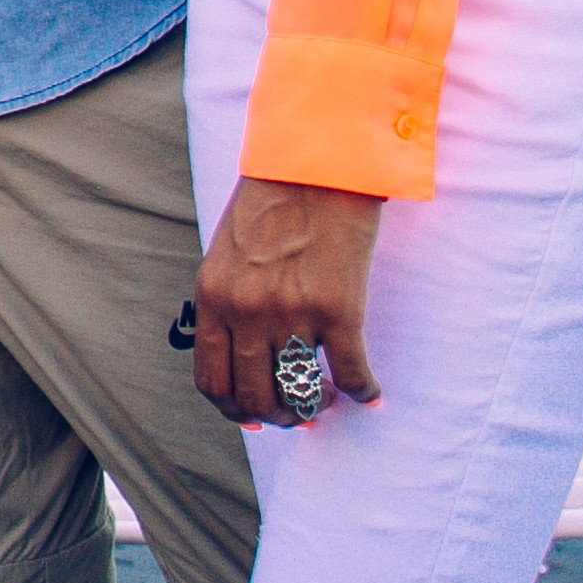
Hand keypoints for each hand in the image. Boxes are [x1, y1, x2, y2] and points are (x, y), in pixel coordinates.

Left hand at [194, 177, 383, 427]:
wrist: (316, 164)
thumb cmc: (273, 203)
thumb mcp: (228, 253)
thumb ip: (229, 301)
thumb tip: (244, 353)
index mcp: (213, 298)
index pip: (212, 381)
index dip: (236, 411)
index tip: (257, 417)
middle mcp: (246, 312)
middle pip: (254, 398)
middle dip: (278, 416)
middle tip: (297, 413)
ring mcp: (291, 313)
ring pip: (300, 393)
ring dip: (317, 407)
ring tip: (329, 398)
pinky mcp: (339, 309)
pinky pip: (353, 373)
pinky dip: (365, 391)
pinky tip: (371, 393)